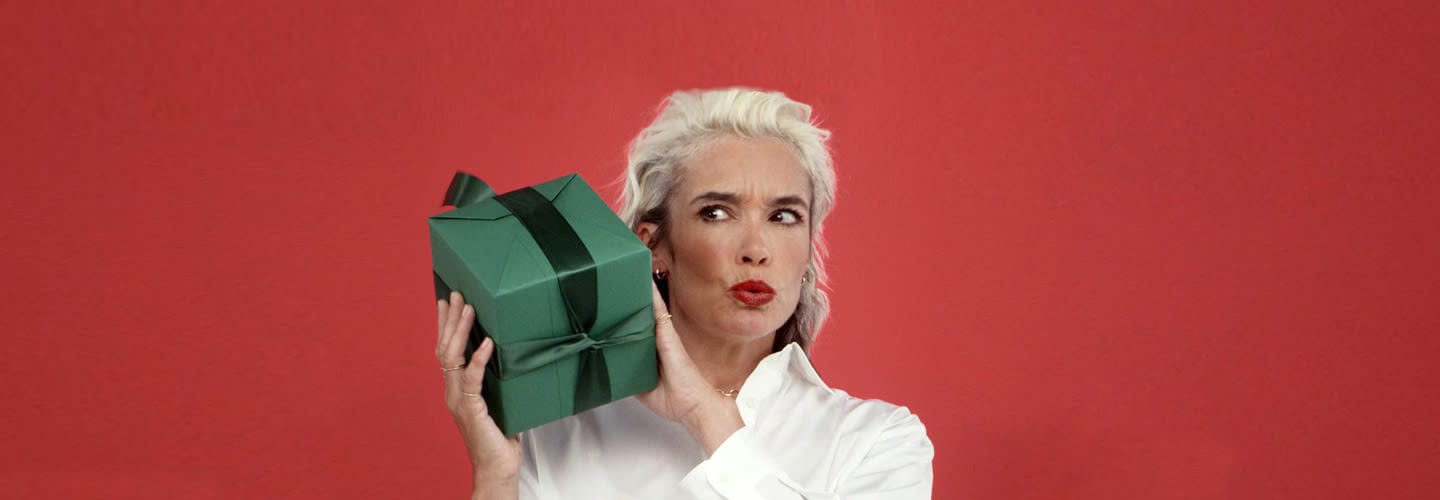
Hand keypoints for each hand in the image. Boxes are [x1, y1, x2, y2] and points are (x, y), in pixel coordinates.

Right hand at [436, 291, 520, 497]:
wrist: (497, 467)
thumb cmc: (502, 436)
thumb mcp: (500, 400)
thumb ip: (497, 380)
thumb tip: (511, 354)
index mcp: (456, 389)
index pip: (445, 351)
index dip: (446, 326)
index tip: (447, 302)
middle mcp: (452, 392)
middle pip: (444, 348)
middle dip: (450, 320)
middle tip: (457, 295)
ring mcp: (458, 401)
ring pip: (452, 358)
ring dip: (461, 331)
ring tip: (470, 309)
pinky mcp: (471, 410)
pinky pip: (472, 379)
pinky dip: (479, 359)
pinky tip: (487, 343)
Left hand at [635, 283, 743, 453]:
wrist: (698, 407)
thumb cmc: (678, 400)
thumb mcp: (645, 389)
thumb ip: (631, 377)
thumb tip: (613, 373)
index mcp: (656, 351)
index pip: (641, 328)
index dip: (631, 314)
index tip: (620, 302)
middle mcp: (661, 340)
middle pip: (644, 314)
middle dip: (634, 298)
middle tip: (619, 279)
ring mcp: (666, 336)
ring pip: (650, 308)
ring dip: (642, 291)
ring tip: (628, 271)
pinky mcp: (668, 336)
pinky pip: (658, 312)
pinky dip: (651, 297)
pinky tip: (643, 281)